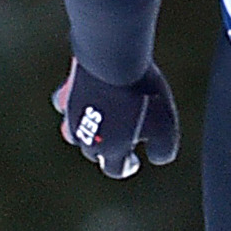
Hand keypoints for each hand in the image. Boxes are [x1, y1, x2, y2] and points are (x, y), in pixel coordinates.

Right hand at [54, 60, 179, 178]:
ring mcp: (73, 117)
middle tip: (120, 140)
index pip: (115, 170)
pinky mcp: (66, 93)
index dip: (126, 167)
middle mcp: (88, 138)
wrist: (113, 60)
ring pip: (72, 133)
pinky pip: (65, 104)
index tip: (133, 161)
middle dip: (106, 150)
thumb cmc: (141, 94)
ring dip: (85, 132)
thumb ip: (163, 149)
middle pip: (93, 153)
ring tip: (99, 123)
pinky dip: (73, 103)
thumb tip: (156, 159)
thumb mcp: (165, 125)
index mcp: (111, 149)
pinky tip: (83, 95)